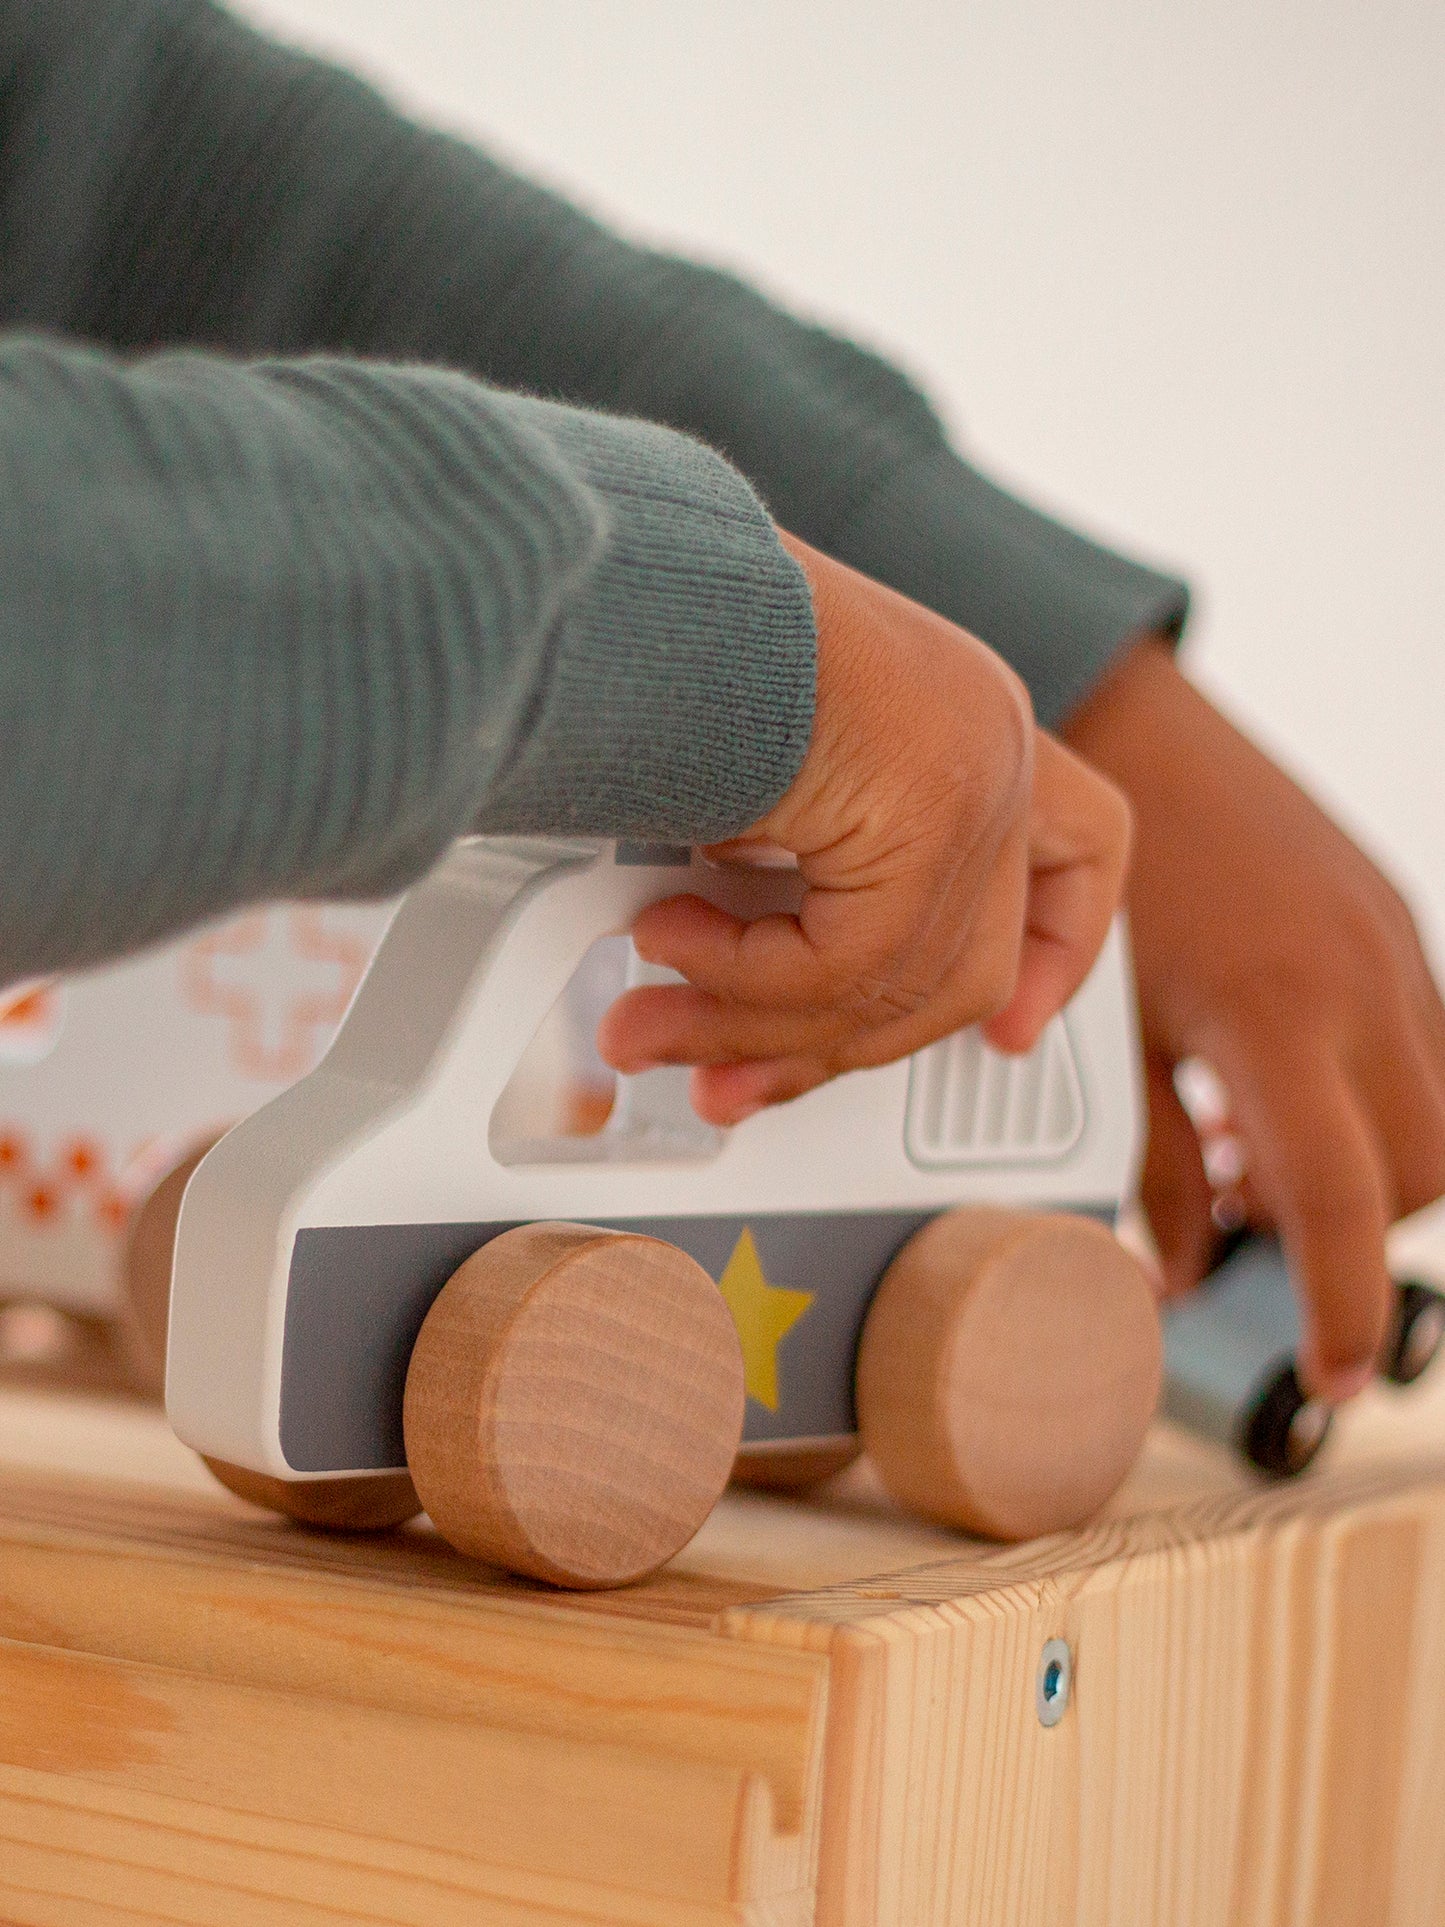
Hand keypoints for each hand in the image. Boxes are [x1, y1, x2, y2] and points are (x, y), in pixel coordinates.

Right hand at [598, 531, 1131, 1125]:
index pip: (1084, 845)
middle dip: (827, 1049)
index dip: (1060, 951)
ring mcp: (972, 769)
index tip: (1012, 1029)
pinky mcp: (931, 803)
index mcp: (965, 718)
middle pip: (967, 964)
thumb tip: (750, 1004)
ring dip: (749, 1026)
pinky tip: (662, 944)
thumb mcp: (754, 789)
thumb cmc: (657, 649)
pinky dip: (741, 981)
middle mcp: (989, 739)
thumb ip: (792, 885)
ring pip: (897, 987)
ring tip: (650, 1017)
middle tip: (733, 1083)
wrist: (621, 570)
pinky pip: (848, 965)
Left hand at [1063, 637, 1444, 1402]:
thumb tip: (1170, 1272)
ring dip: (1372, 1164)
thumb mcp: (1114, 1033)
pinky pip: (1424, 1045)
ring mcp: (1392, 949)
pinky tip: (1276, 1083)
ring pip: (1440, 1114)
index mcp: (1277, 1022)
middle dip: (1360, 1233)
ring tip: (1250, 1152)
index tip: (1332, 1373)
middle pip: (1423, 1176)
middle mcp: (1362, 986)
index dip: (1342, 1309)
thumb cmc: (1105, 878)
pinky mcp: (1394, 922)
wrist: (1136, 735)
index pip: (1345, 1206)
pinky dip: (1372, 1095)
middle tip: (1253, 1228)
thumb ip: (1152, 1163)